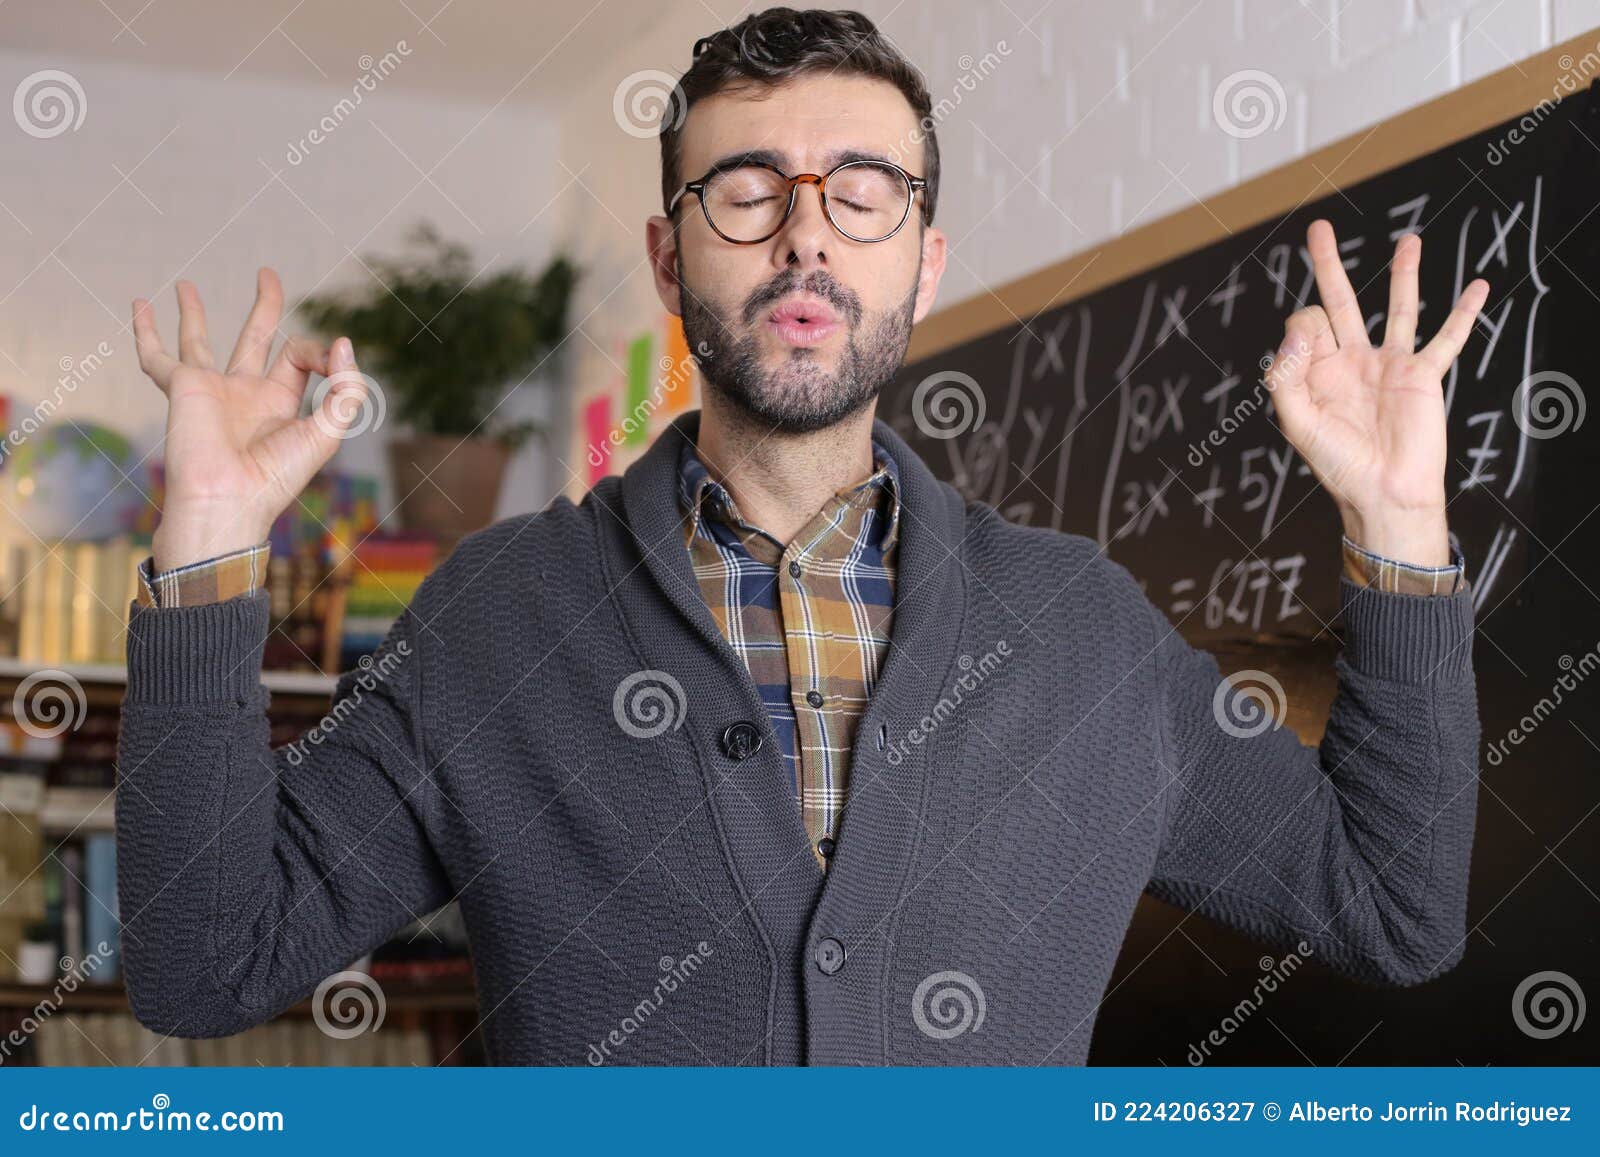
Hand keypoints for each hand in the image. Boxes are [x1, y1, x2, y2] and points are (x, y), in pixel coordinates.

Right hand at [132, 269, 366, 571]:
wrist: (226, 501)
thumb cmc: (278, 476)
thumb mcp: (327, 433)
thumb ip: (345, 390)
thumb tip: (342, 343)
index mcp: (282, 403)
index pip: (301, 356)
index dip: (320, 351)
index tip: (329, 360)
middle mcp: (246, 393)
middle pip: (257, 338)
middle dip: (264, 306)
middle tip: (267, 275)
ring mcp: (211, 389)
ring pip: (200, 341)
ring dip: (193, 313)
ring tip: (186, 284)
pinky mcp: (180, 389)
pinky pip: (157, 356)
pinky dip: (145, 332)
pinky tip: (139, 303)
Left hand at [1267, 219, 1488, 566]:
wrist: (1383, 492)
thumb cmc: (1338, 464)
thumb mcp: (1297, 423)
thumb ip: (1285, 376)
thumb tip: (1298, 326)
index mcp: (1317, 372)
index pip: (1305, 325)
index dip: (1304, 326)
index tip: (1309, 348)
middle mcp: (1352, 362)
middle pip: (1340, 302)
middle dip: (1328, 265)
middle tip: (1318, 228)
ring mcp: (1389, 366)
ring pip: (1396, 309)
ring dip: (1402, 274)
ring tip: (1409, 240)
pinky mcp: (1423, 376)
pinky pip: (1446, 339)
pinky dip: (1462, 314)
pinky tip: (1477, 288)